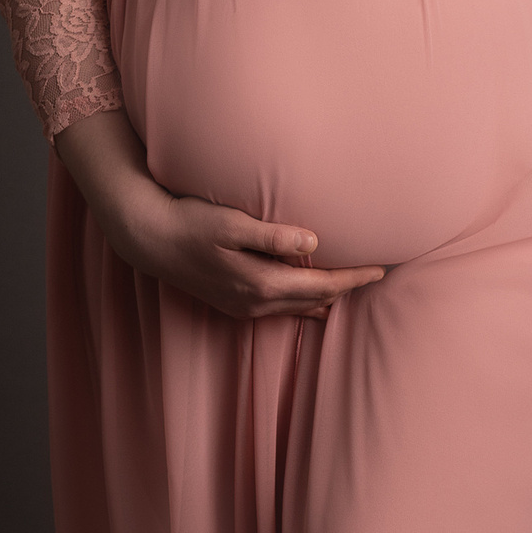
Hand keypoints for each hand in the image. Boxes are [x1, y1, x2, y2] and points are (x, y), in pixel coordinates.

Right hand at [54, 108, 383, 321]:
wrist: (150, 240)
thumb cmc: (190, 223)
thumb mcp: (232, 223)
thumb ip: (273, 236)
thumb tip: (313, 242)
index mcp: (262, 283)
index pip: (322, 284)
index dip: (354, 277)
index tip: (381, 269)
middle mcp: (256, 302)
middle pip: (316, 299)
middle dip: (347, 289)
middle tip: (377, 274)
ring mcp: (244, 307)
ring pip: (300, 307)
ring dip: (327, 297)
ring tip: (354, 285)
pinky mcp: (234, 304)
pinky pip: (282, 309)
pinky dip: (304, 303)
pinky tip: (316, 301)